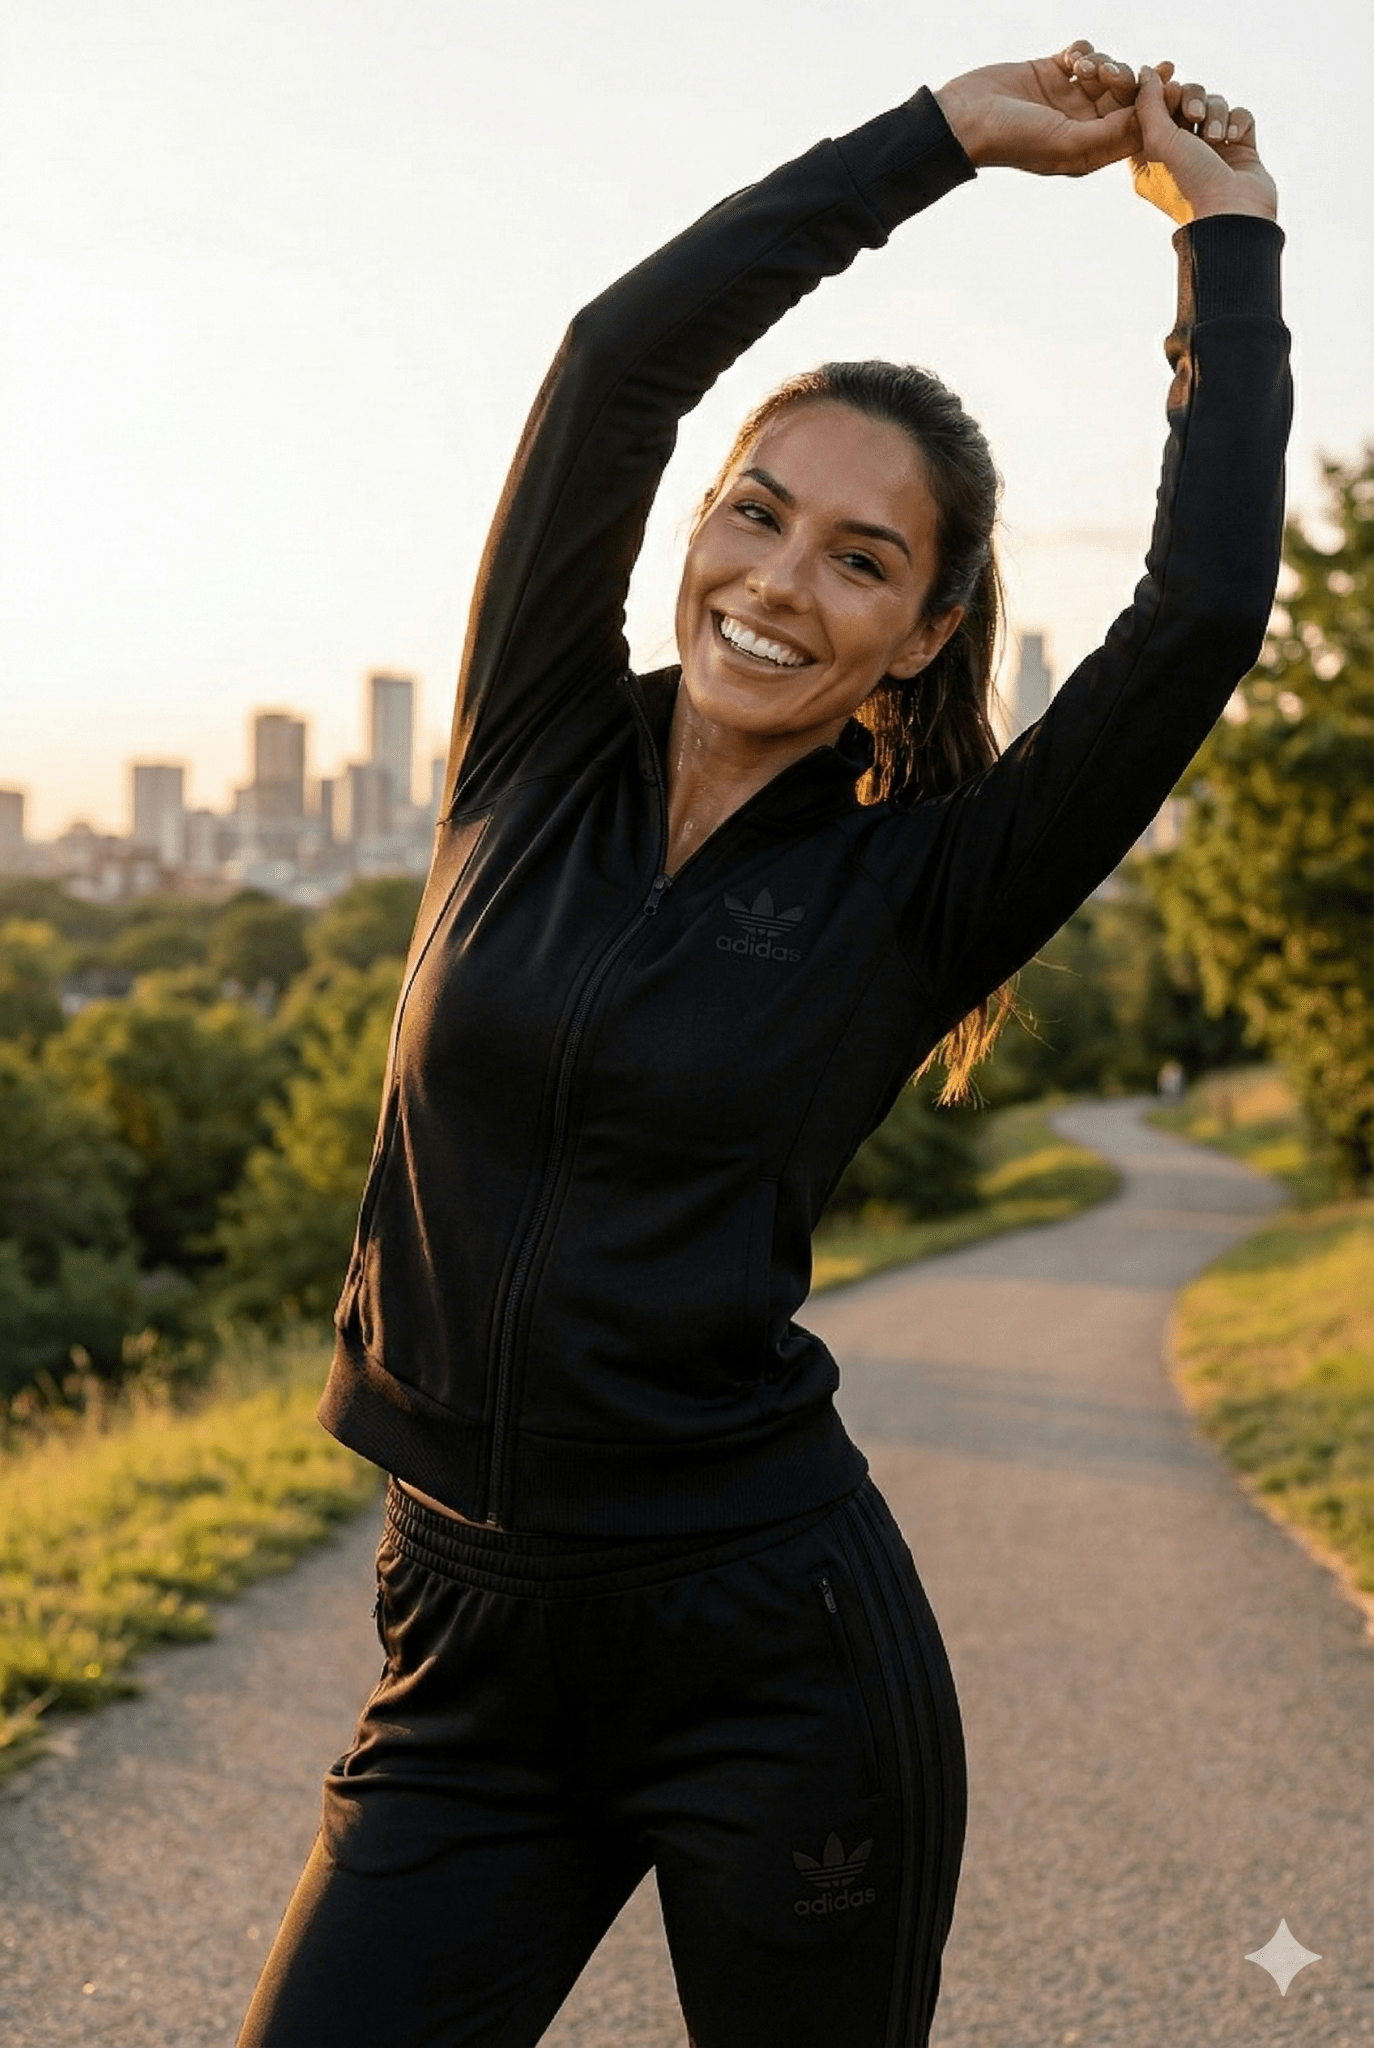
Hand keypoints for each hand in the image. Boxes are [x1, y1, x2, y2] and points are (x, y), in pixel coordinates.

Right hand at [935, 40, 1141, 176]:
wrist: (965, 119)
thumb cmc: (1013, 140)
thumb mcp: (1068, 143)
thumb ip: (1111, 132)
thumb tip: (1150, 117)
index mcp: (1089, 150)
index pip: (1136, 129)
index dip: (1156, 107)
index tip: (1168, 85)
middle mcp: (1081, 124)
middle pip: (1125, 96)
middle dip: (1128, 80)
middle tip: (1115, 73)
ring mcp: (1066, 97)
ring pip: (1107, 70)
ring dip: (1103, 62)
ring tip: (1082, 70)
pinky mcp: (1050, 72)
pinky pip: (1082, 53)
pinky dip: (1084, 51)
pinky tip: (1070, 59)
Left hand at [1130, 64, 1277, 222]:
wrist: (1231, 214)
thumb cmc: (1188, 183)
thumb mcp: (1158, 141)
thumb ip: (1148, 103)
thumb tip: (1146, 72)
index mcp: (1152, 155)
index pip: (1155, 108)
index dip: (1163, 94)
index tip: (1168, 93)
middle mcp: (1182, 150)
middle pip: (1186, 98)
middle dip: (1192, 100)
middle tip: (1194, 116)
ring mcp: (1213, 149)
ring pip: (1214, 103)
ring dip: (1216, 113)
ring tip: (1216, 137)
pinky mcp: (1240, 148)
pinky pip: (1239, 114)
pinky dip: (1236, 120)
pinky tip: (1233, 138)